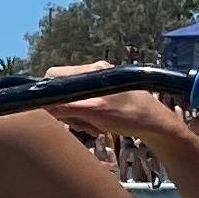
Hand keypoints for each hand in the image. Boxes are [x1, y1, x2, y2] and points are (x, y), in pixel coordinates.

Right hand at [54, 83, 188, 147]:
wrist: (158, 125)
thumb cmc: (132, 115)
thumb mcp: (96, 113)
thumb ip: (67, 107)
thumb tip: (40, 103)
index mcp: (90, 70)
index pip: (53, 76)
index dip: (50, 95)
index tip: (57, 113)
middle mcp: (92, 73)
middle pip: (61, 90)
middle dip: (65, 110)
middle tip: (79, 123)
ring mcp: (98, 85)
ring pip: (71, 101)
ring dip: (76, 117)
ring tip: (92, 126)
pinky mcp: (103, 96)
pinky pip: (83, 107)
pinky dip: (86, 119)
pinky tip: (98, 126)